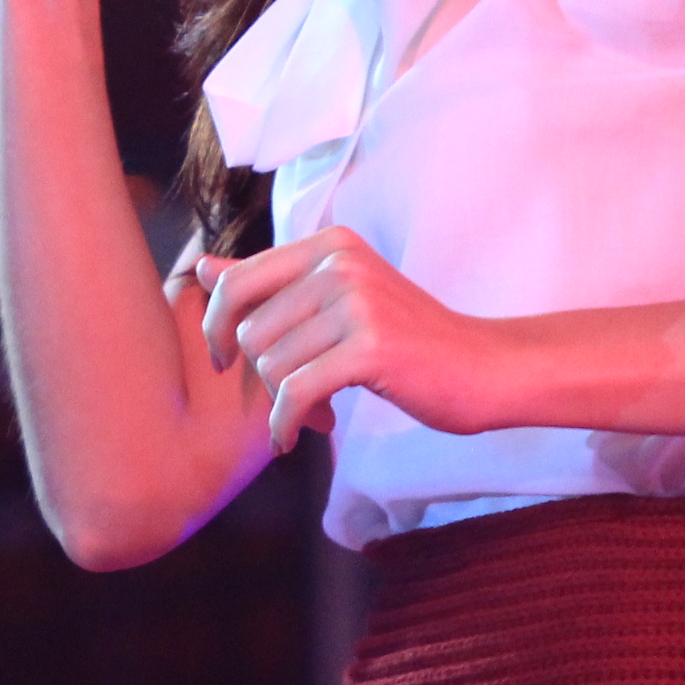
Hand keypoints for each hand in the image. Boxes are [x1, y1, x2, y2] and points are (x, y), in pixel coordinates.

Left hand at [193, 229, 505, 453]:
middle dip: (264, 374)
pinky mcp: (370, 347)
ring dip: (285, 402)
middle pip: (252, 330)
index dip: (217, 327)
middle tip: (297, 397)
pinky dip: (286, 423)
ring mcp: (357, 303)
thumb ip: (269, 283)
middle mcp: (340, 264)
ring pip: (272, 364)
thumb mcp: (338, 299)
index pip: (237, 282)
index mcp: (329, 246)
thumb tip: (200, 269)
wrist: (483, 368)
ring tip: (318, 411)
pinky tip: (295, 438)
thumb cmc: (408, 338)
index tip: (225, 361)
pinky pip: (296, 392)